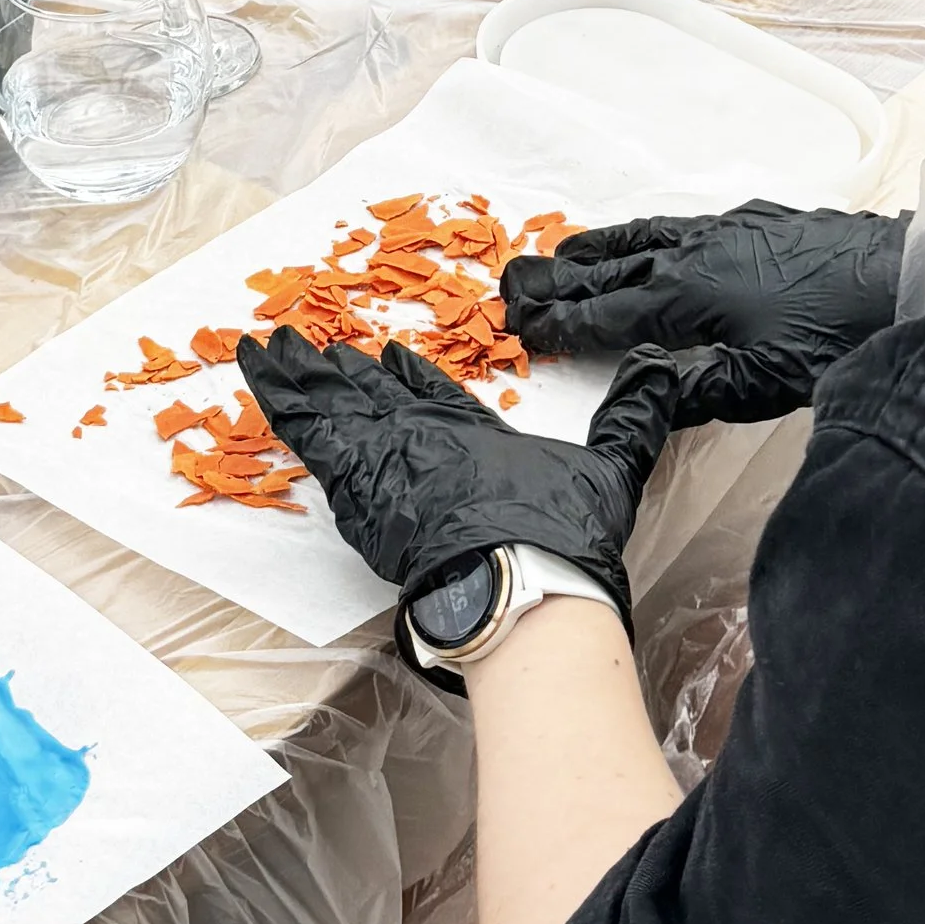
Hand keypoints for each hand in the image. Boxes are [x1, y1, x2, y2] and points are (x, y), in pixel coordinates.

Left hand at [235, 329, 688, 617]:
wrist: (521, 579)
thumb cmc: (562, 533)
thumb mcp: (611, 467)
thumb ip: (634, 418)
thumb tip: (667, 370)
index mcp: (476, 432)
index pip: (433, 394)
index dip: (407, 376)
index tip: (388, 356)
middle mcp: (428, 437)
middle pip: (372, 395)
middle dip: (337, 370)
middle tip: (305, 344)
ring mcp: (390, 458)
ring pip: (333, 406)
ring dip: (298, 376)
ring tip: (263, 349)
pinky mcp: (356, 484)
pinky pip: (308, 434)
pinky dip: (281, 402)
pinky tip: (257, 383)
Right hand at [502, 200, 906, 427]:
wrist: (907, 280)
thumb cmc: (836, 339)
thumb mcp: (761, 386)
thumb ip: (695, 392)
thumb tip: (645, 395)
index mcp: (686, 296)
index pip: (606, 312)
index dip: (563, 322)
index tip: (524, 327)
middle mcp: (696, 252)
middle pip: (614, 265)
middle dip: (564, 278)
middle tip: (521, 281)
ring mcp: (730, 229)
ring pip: (650, 234)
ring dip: (605, 245)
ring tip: (572, 251)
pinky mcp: (763, 219)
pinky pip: (687, 223)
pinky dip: (654, 233)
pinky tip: (661, 239)